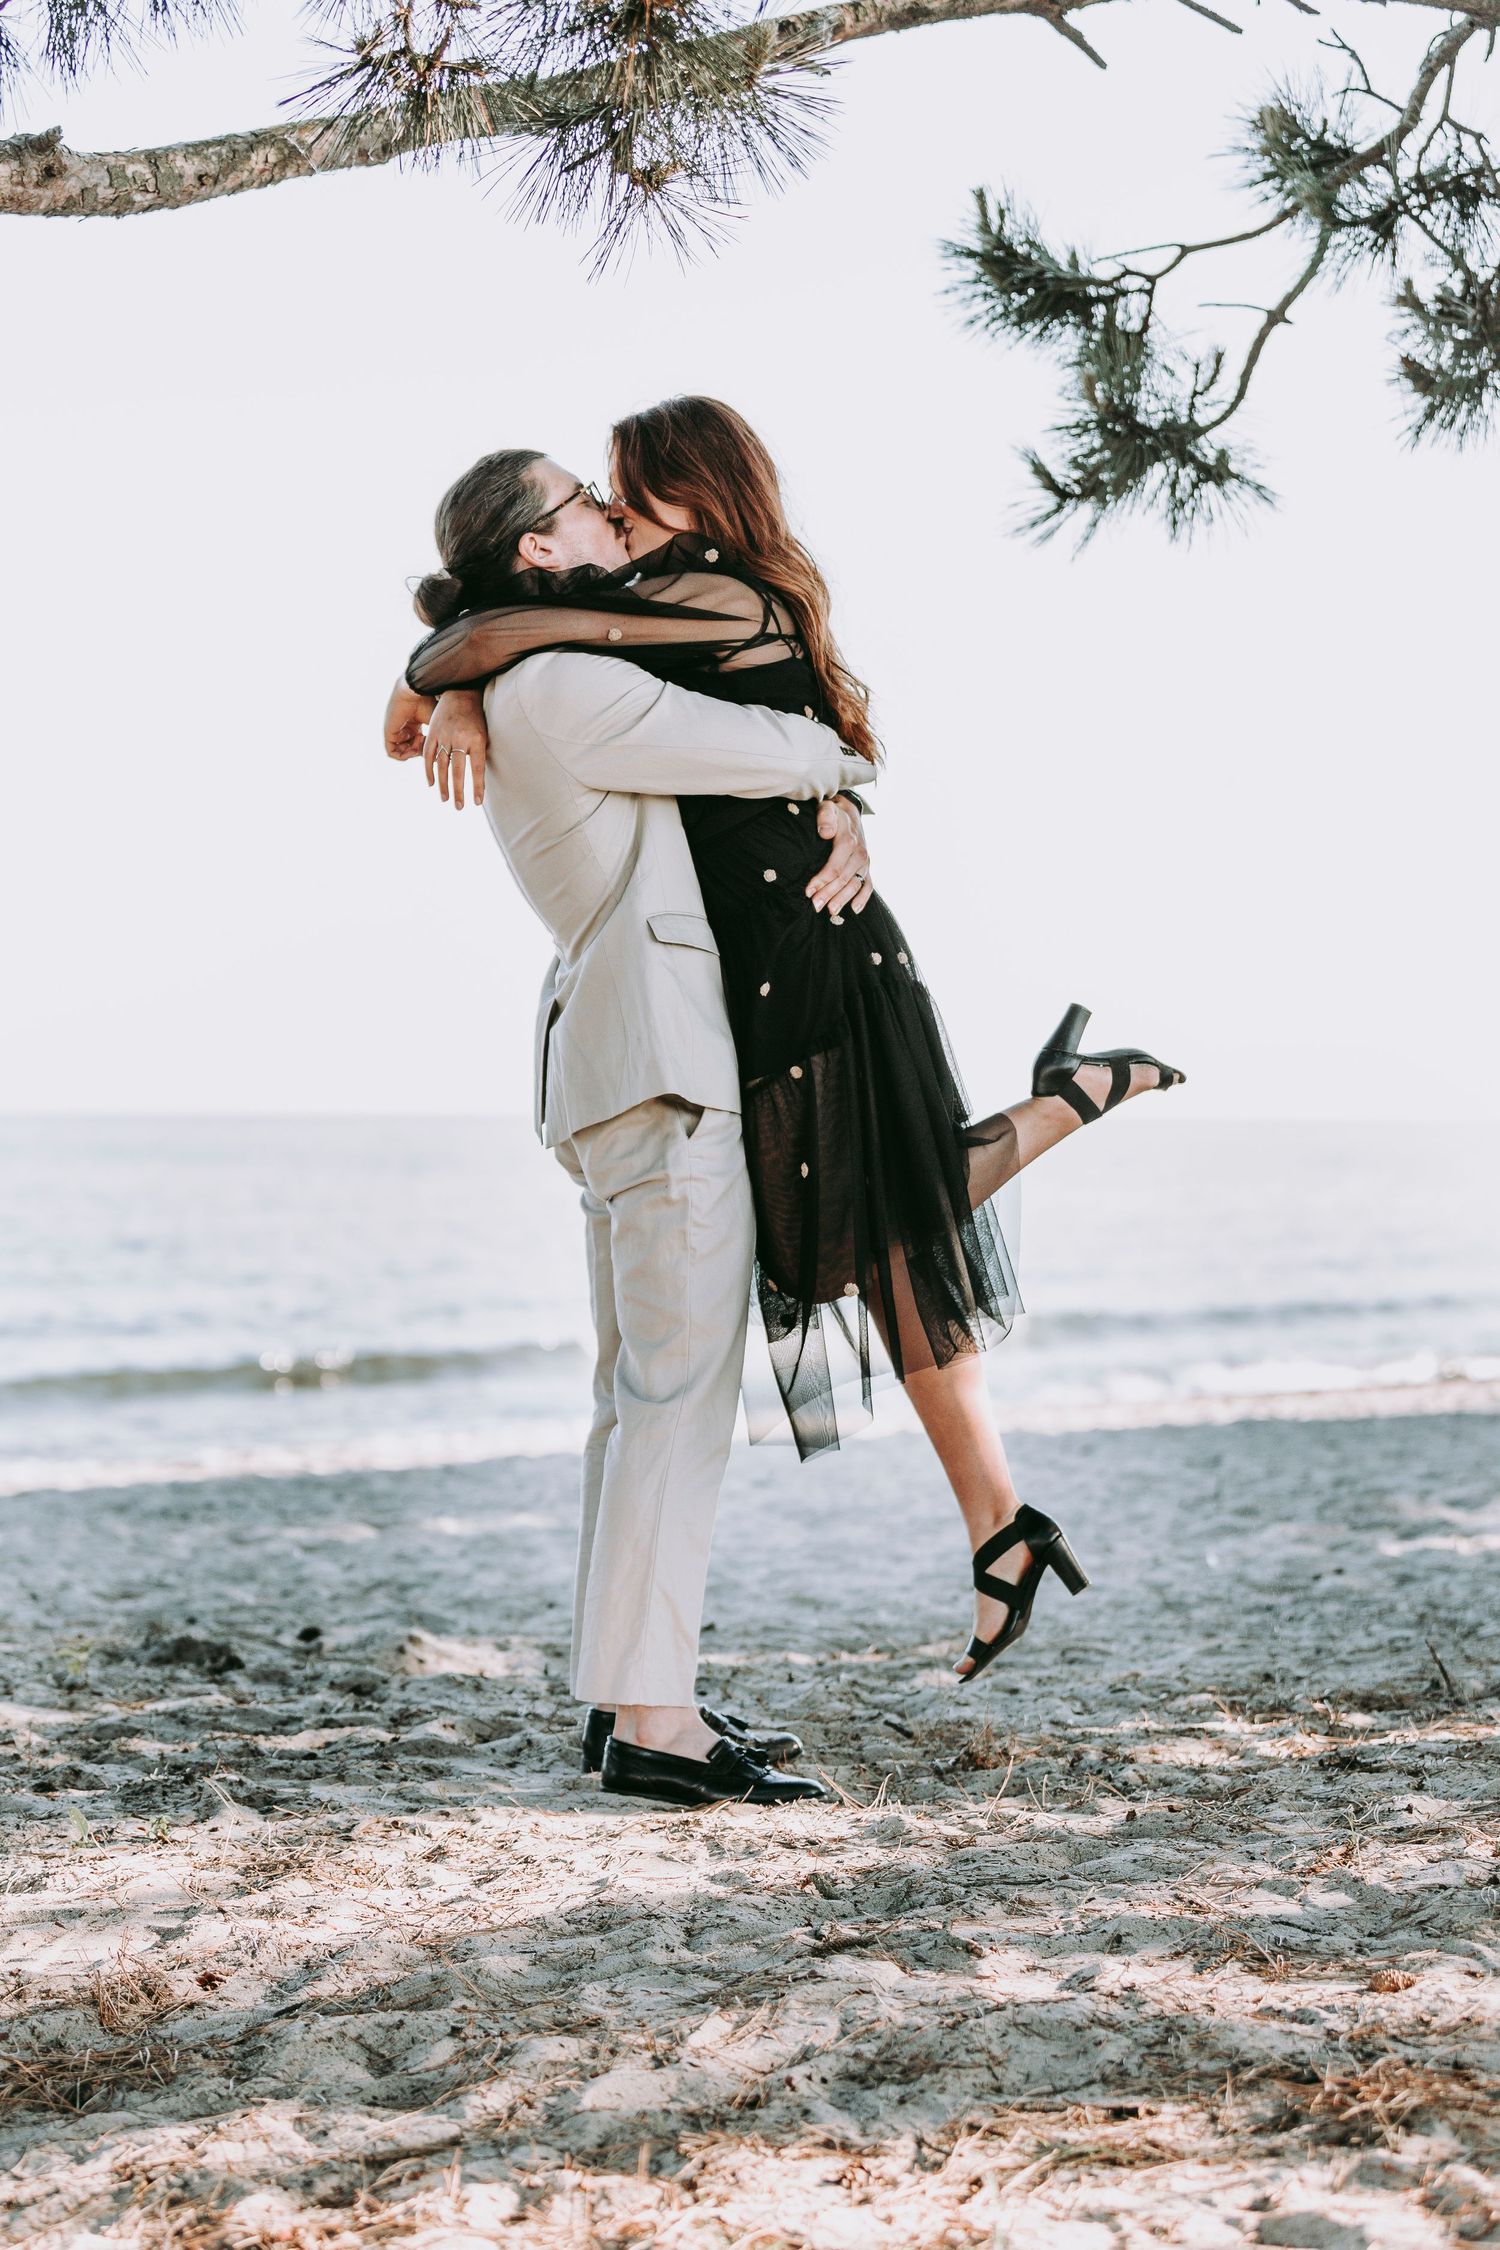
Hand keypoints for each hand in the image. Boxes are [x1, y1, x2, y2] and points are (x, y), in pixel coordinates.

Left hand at [385, 677, 433, 761]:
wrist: (416, 691)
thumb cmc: (428, 702)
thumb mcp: (436, 724)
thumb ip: (437, 738)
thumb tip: (444, 753)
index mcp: (414, 724)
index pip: (419, 743)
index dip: (428, 749)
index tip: (435, 745)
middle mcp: (404, 727)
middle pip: (411, 749)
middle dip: (421, 751)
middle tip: (427, 745)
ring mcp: (396, 730)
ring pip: (402, 752)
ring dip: (413, 753)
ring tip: (420, 745)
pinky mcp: (389, 733)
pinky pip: (392, 752)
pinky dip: (403, 756)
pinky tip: (413, 750)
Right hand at [424, 689, 489, 810]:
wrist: (460, 693)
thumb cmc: (476, 717)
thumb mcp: (483, 734)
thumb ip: (478, 753)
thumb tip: (477, 779)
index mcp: (476, 739)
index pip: (477, 768)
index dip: (477, 787)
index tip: (477, 802)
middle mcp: (459, 738)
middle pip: (458, 771)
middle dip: (458, 791)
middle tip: (459, 807)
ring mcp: (444, 735)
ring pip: (442, 766)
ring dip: (443, 785)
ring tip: (445, 799)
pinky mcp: (433, 733)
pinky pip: (429, 755)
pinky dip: (429, 771)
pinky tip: (431, 784)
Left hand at [806, 797, 872, 918]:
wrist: (849, 812)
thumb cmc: (833, 813)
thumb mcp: (827, 808)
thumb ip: (825, 817)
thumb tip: (825, 833)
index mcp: (849, 840)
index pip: (835, 865)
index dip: (822, 880)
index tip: (808, 891)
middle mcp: (859, 853)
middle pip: (844, 878)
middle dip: (829, 894)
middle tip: (815, 907)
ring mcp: (864, 862)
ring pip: (855, 884)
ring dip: (843, 899)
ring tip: (831, 912)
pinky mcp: (867, 867)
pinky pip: (868, 885)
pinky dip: (864, 898)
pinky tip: (855, 910)